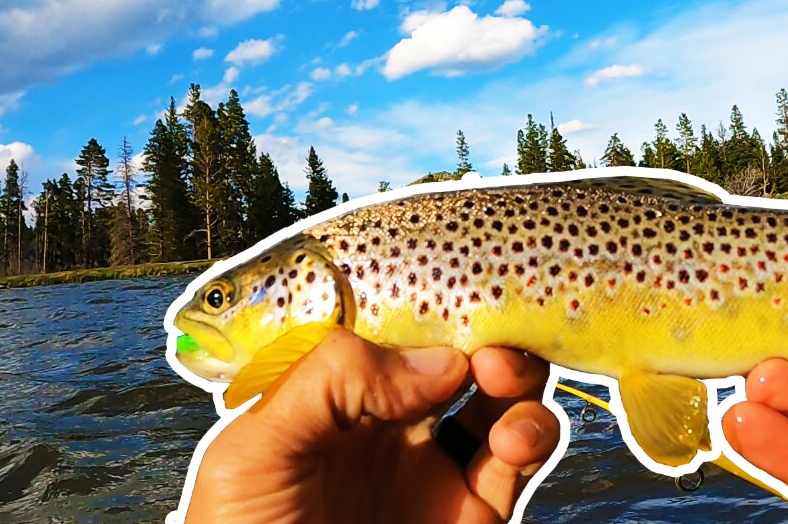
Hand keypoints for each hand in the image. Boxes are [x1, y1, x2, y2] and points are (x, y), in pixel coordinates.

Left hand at [184, 329, 560, 522]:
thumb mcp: (253, 450)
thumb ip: (330, 381)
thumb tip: (436, 363)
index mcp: (332, 396)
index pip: (393, 328)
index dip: (429, 303)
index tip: (455, 287)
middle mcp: (389, 423)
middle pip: (458, 352)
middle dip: (485, 331)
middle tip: (487, 342)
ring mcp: (435, 468)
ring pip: (503, 397)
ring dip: (519, 375)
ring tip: (502, 382)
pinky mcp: (473, 514)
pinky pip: (521, 458)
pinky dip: (534, 432)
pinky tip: (514, 437)